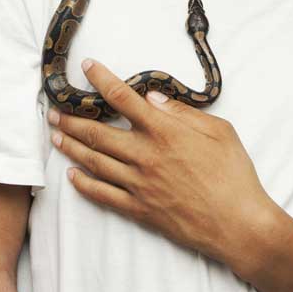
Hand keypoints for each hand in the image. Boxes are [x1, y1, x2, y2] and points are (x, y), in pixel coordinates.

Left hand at [46, 57, 275, 271]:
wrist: (238, 224)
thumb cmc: (234, 174)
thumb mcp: (219, 130)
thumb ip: (182, 112)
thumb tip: (152, 98)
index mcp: (164, 131)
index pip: (122, 98)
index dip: (101, 79)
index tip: (87, 67)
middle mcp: (145, 155)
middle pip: (97, 132)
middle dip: (71, 119)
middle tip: (53, 111)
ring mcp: (139, 184)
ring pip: (94, 162)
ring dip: (71, 147)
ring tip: (55, 136)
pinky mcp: (139, 209)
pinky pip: (103, 195)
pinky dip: (84, 185)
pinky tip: (72, 176)